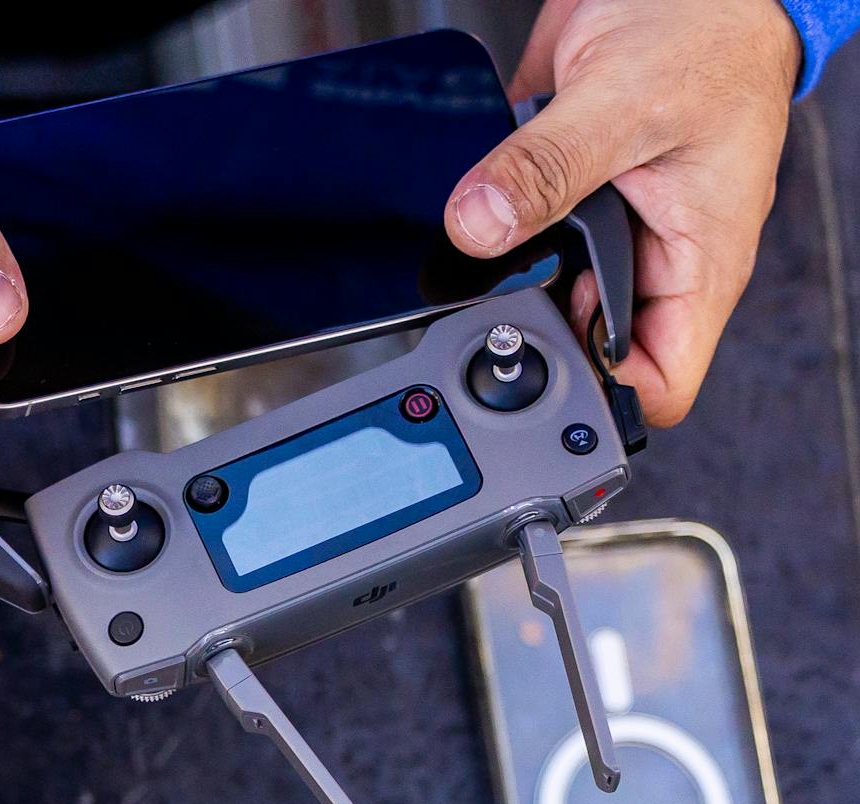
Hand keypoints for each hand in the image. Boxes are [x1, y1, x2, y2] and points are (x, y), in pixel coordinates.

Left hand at [447, 0, 802, 424]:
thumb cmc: (706, 27)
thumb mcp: (625, 101)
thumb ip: (548, 170)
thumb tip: (477, 227)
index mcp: (700, 255)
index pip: (661, 376)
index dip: (601, 392)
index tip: (539, 372)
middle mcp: (654, 253)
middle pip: (589, 344)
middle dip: (537, 335)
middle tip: (487, 310)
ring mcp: (608, 226)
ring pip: (547, 294)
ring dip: (507, 284)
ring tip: (479, 257)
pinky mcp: (562, 195)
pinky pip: (517, 241)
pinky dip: (489, 238)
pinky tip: (472, 218)